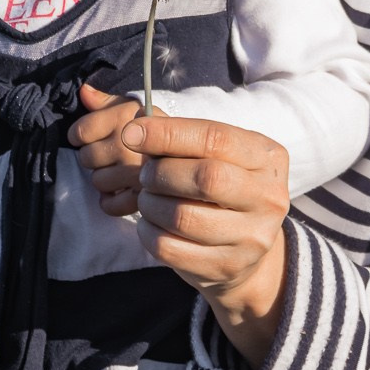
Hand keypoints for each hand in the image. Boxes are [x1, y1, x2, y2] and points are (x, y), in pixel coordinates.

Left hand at [70, 83, 144, 213]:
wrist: (195, 154)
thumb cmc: (156, 129)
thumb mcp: (133, 107)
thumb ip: (106, 102)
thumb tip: (84, 91)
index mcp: (126, 118)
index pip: (80, 131)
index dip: (79, 135)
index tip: (88, 137)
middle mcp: (130, 144)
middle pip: (86, 157)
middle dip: (93, 157)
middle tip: (108, 156)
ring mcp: (137, 173)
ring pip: (97, 181)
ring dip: (104, 179)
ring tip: (119, 172)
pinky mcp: (143, 198)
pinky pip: (111, 205)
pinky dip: (111, 202)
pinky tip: (120, 192)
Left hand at [115, 113, 292, 364]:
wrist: (245, 251)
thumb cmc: (220, 189)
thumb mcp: (213, 154)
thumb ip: (172, 131)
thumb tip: (100, 103)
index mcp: (266, 156)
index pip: (215, 137)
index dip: (168, 134)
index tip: (130, 133)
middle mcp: (268, 196)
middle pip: (206, 177)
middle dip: (161, 172)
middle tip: (143, 174)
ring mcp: (252, 236)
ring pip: (185, 217)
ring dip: (150, 205)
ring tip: (146, 200)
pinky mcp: (226, 266)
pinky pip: (172, 249)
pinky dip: (148, 234)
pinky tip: (148, 225)